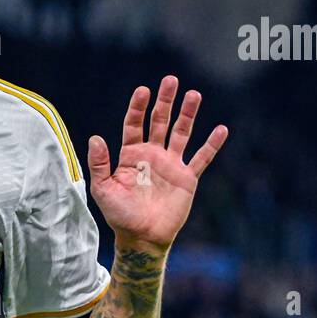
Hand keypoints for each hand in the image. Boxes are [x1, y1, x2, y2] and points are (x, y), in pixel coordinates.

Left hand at [88, 75, 227, 252]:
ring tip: (194, 94)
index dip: (138, 107)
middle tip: (171, 80)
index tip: (143, 90)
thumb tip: (95, 138)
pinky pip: (202, 158)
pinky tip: (221, 129)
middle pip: (160, 121)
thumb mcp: (103, 189)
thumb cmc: (119, 214)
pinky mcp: (187, 178)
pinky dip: (212, 145)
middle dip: (165, 101)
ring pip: (182, 133)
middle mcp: (152, 155)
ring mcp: (171, 165)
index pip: (134, 124)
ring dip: (188, 114)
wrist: (142, 237)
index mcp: (130, 155)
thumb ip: (100, 164)